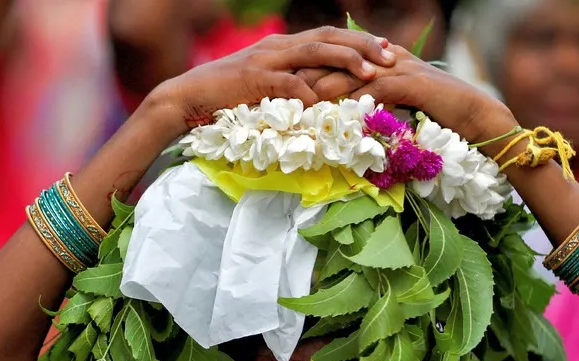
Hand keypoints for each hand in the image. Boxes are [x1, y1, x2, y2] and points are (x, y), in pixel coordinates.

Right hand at [151, 27, 396, 134]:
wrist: (188, 99)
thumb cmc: (228, 99)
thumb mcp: (267, 90)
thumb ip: (293, 90)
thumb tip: (322, 103)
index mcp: (284, 47)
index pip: (329, 37)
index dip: (359, 43)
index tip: (386, 52)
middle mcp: (279, 47)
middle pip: (329, 37)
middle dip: (362, 46)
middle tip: (390, 57)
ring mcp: (266, 60)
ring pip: (314, 51)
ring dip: (345, 60)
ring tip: (370, 72)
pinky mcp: (254, 79)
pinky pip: (288, 82)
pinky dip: (309, 92)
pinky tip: (328, 103)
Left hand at [303, 45, 510, 143]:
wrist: (478, 116)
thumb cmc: (443, 117)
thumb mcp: (403, 108)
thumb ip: (379, 106)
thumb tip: (354, 118)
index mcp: (385, 62)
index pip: (342, 61)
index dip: (313, 71)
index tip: (285, 85)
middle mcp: (389, 59)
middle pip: (340, 62)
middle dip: (309, 75)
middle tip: (279, 90)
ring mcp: (400, 69)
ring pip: (352, 74)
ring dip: (323, 87)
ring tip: (296, 101)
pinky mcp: (411, 84)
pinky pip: (374, 90)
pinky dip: (351, 100)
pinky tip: (333, 112)